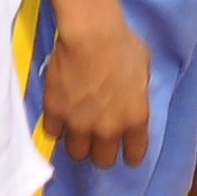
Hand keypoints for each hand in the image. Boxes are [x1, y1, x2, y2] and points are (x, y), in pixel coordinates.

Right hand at [43, 11, 154, 166]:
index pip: (135, 154)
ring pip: (76, 152)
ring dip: (78, 142)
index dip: (131, 153)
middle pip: (102, 160)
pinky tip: (60, 114)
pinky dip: (57, 125)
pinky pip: (53, 132)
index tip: (126, 149)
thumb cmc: (123, 44)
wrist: (90, 34)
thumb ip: (136, 91)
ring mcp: (79, 124)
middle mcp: (107, 129)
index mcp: (134, 119)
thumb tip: (129, 95)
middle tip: (98, 137)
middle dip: (101, 151)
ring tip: (77, 128)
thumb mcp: (143, 69)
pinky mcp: (55, 113)